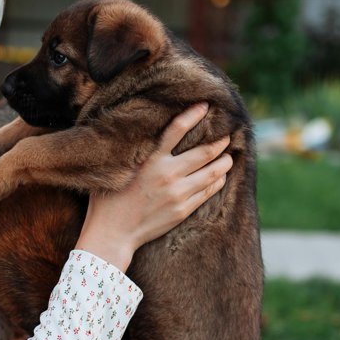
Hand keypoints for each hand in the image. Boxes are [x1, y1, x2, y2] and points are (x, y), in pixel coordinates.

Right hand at [76, 103, 231, 271]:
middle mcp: (168, 174)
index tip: (205, 105)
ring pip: (212, 172)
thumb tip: (143, 132)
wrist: (113, 233)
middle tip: (227, 134)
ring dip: (225, 161)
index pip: (177, 129)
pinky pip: (208, 191)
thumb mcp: (118, 168)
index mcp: (151, 160)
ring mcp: (178, 194)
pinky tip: (220, 176)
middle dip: (220, 141)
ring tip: (229, 156)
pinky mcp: (183, 210)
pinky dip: (218, 180)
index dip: (194, 115)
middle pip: (205, 152)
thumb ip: (135, 151)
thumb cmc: (109, 199)